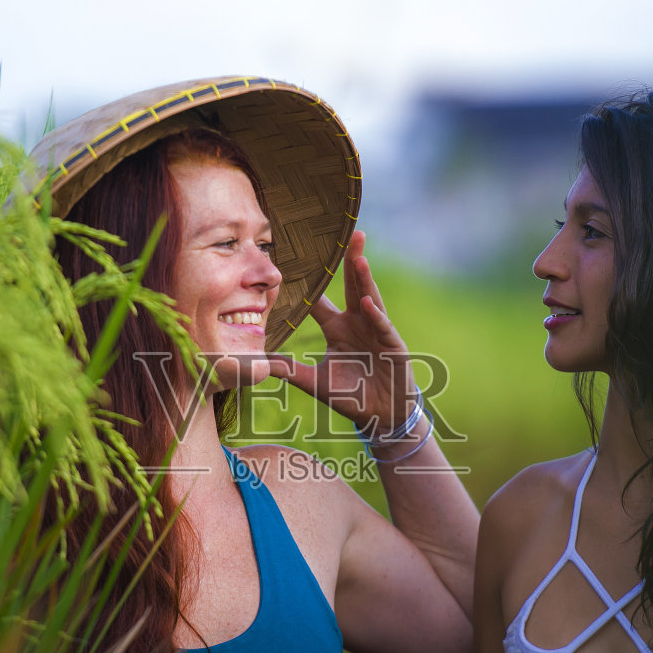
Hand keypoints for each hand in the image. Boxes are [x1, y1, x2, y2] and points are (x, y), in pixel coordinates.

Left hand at [267, 231, 415, 434]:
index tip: (298, 259)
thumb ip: (290, 371)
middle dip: (351, 262)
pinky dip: (375, 315)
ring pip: (370, 298)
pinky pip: (381, 326)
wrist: (380, 417)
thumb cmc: (351, 396)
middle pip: (352, 287)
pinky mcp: (392, 345)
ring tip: (359, 258)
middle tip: (349, 235)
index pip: (321, 301)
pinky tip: (367, 303)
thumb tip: (260, 363)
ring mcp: (376, 331)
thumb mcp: (314, 383)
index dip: (311, 282)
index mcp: (338, 328)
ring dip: (365, 279)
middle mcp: (357, 323)